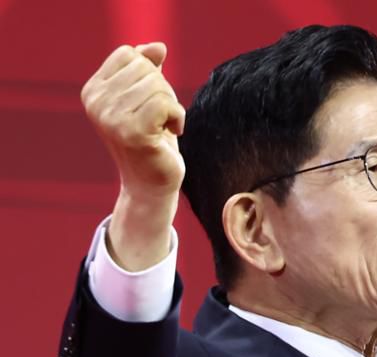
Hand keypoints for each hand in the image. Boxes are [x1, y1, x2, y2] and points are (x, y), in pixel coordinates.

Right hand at [81, 43, 184, 270]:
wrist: (150, 184)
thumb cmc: (152, 139)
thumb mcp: (148, 98)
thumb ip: (148, 69)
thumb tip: (157, 46)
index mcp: (93, 91)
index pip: (130, 54)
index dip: (150, 74)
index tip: (148, 102)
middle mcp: (96, 103)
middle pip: (146, 68)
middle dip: (163, 91)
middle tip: (159, 119)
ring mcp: (111, 118)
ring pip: (159, 86)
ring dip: (172, 107)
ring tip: (162, 128)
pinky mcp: (131, 132)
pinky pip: (167, 104)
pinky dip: (178, 118)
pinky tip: (170, 134)